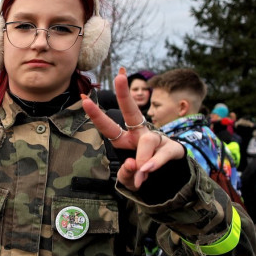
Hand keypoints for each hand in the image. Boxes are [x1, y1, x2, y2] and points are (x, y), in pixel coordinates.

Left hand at [81, 67, 184, 189]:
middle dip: (124, 94)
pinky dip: (155, 162)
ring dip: (142, 159)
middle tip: (118, 76)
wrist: (168, 178)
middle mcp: (140, 134)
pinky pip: (164, 154)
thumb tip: (136, 166)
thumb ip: (128, 174)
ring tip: (141, 174)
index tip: (83, 98)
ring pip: (148, 141)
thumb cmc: (143, 174)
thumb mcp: (129, 179)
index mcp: (125, 139)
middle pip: (131, 112)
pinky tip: (147, 169)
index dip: (96, 115)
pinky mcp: (172, 148)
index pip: (109, 126)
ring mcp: (157, 139)